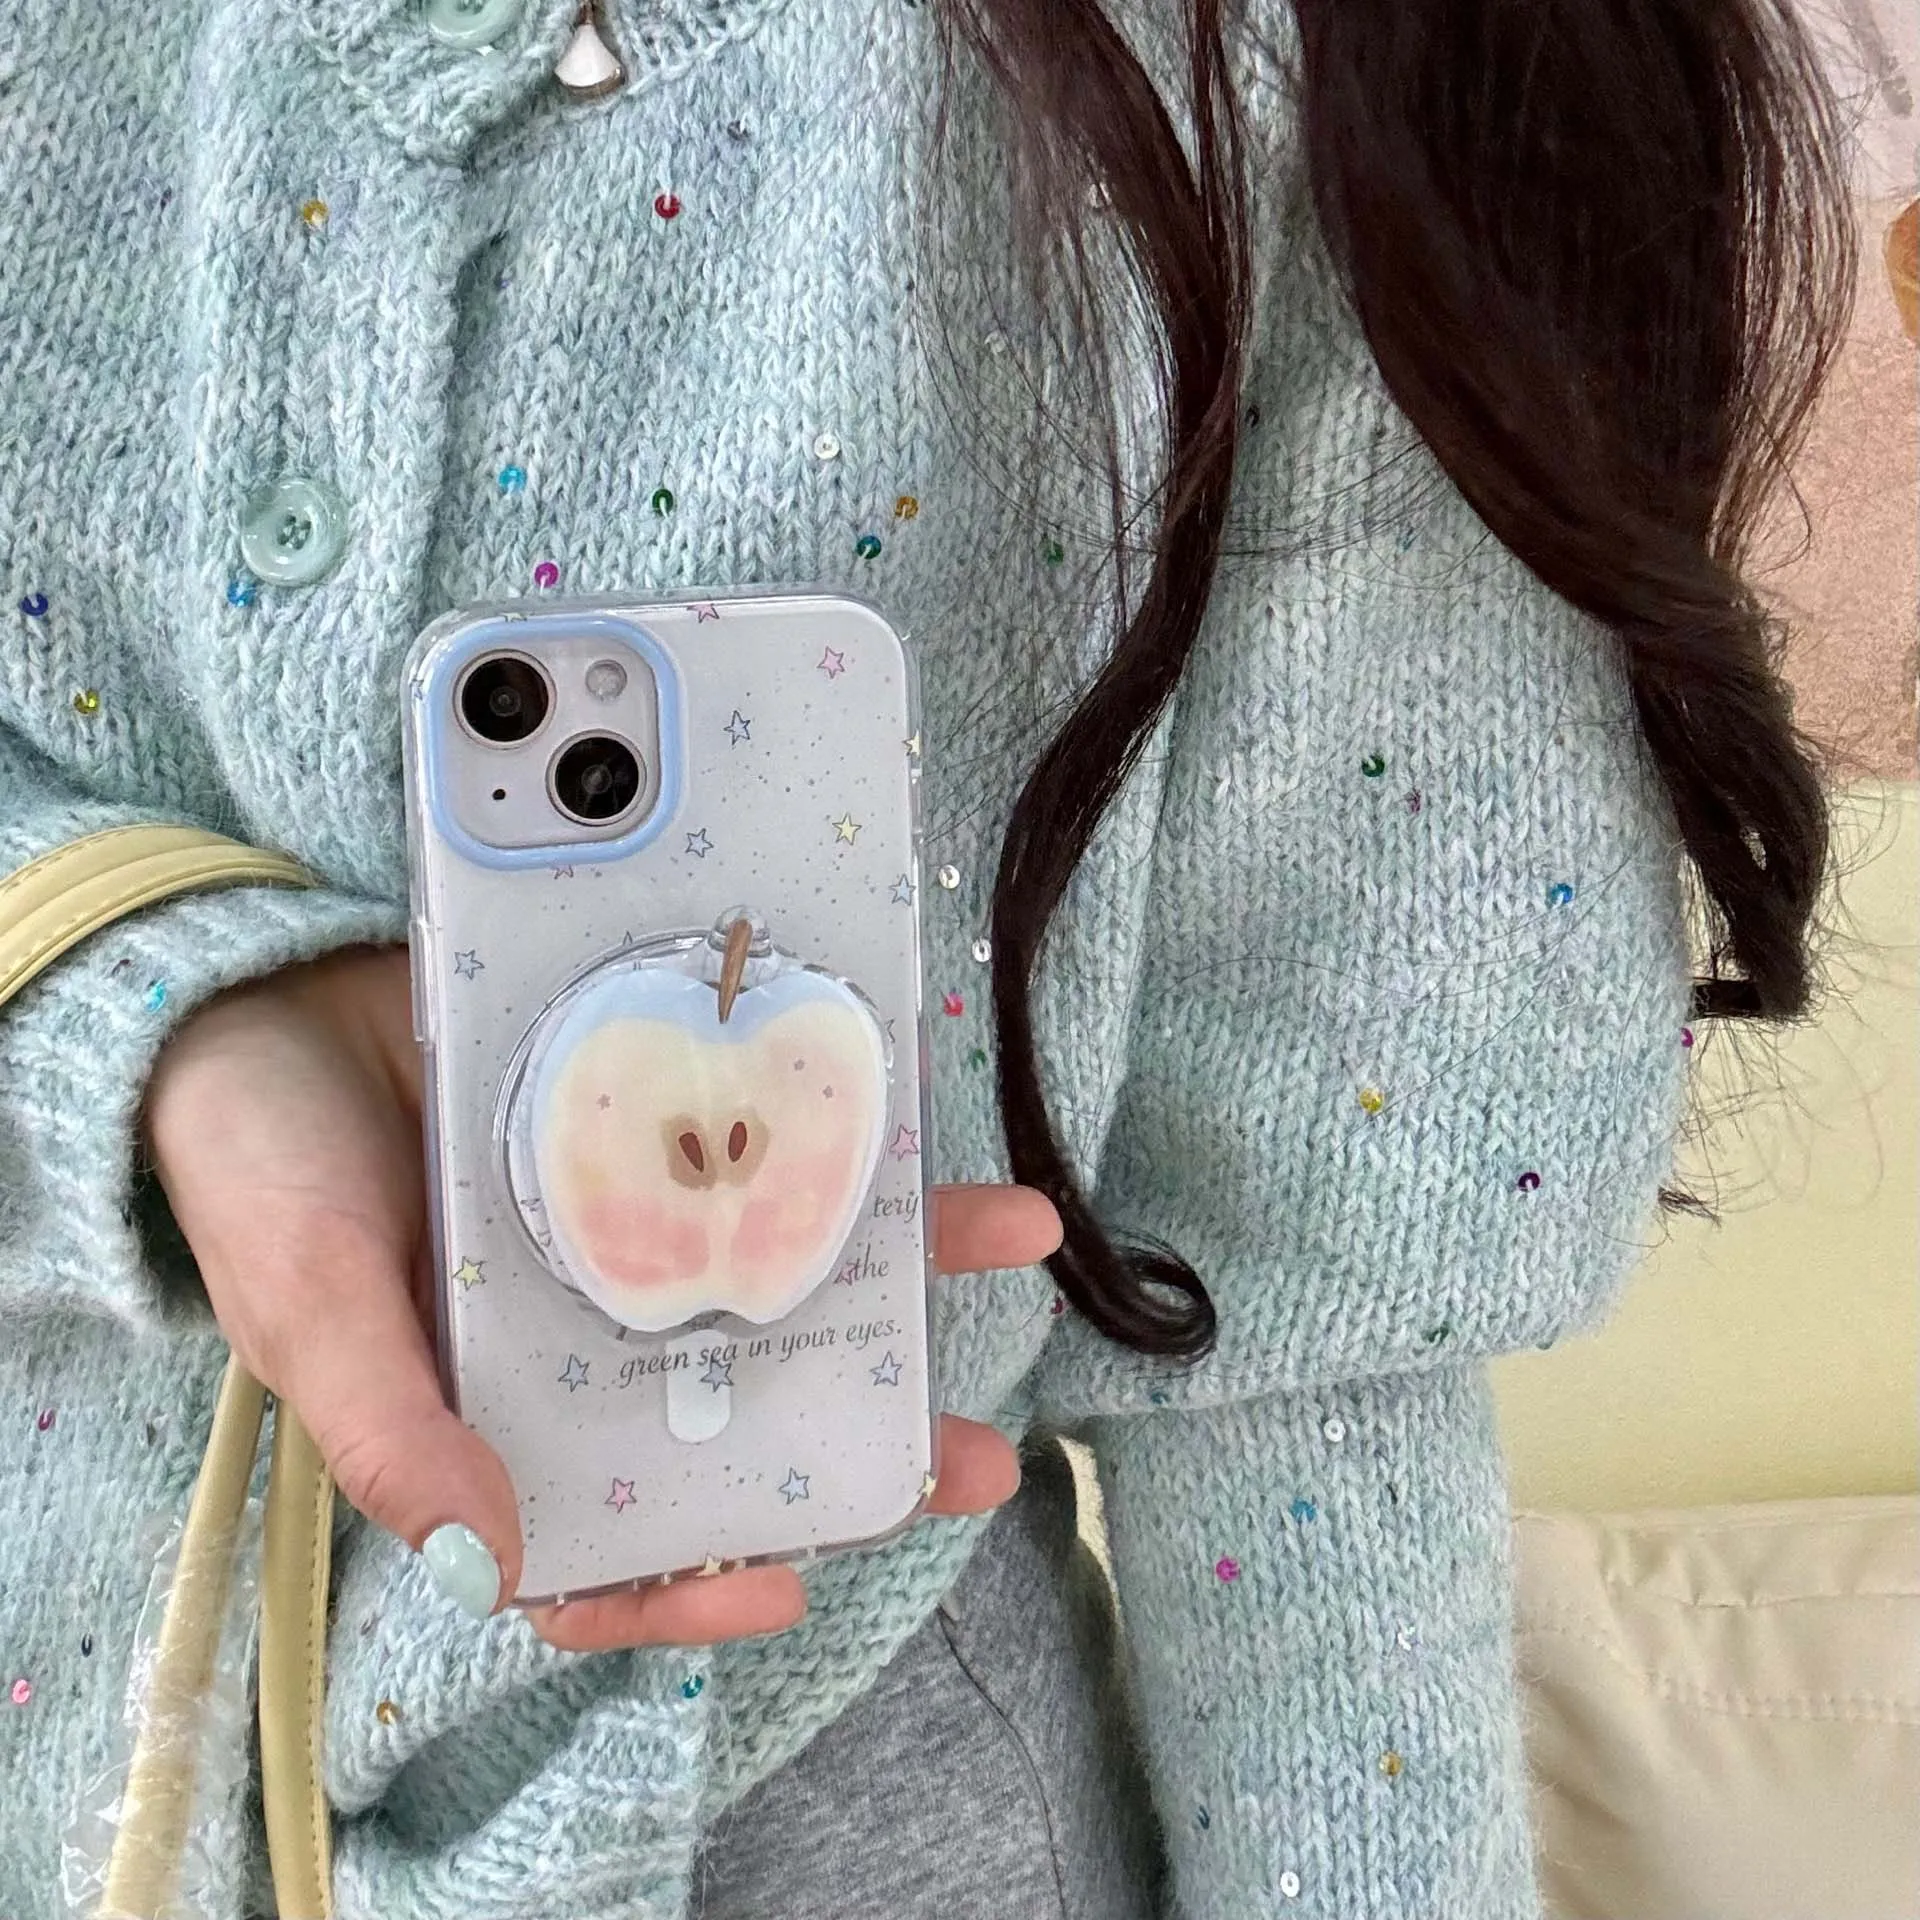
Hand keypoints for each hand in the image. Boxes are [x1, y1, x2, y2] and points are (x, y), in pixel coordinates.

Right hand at [144, 944, 1060, 1651]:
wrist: (255, 991)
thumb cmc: (256, 1167)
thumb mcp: (307, 1304)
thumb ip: (389, 1431)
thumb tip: (486, 1566)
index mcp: (490, 1416)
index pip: (597, 1548)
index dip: (688, 1585)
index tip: (785, 1582)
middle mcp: (578, 1340)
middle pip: (733, 1420)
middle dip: (856, 1442)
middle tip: (969, 1457)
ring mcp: (626, 1232)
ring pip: (774, 1283)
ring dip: (892, 1279)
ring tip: (1011, 1243)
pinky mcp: (651, 1130)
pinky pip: (755, 1155)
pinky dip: (834, 1151)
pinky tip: (917, 1129)